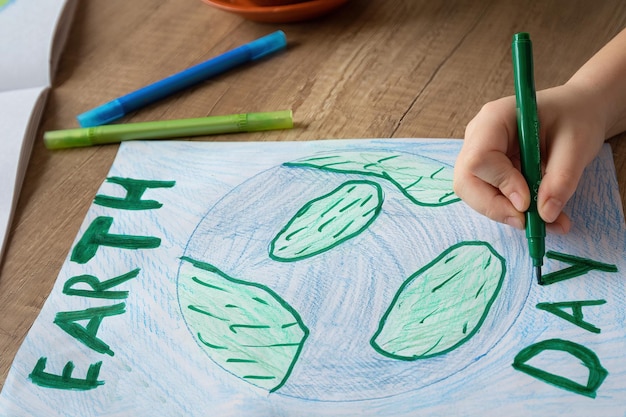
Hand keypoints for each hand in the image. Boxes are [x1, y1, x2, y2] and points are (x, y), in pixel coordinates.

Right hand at [453, 84, 606, 233]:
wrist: (580, 110)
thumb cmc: (577, 118)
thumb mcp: (578, 145)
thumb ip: (561, 179)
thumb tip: (545, 214)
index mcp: (494, 119)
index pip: (478, 159)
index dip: (500, 184)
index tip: (528, 203)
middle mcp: (478, 137)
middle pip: (466, 181)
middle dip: (495, 207)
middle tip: (528, 222)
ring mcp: (479, 154)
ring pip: (474, 194)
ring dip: (506, 212)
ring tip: (545, 220)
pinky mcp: (487, 171)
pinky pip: (489, 197)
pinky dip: (512, 211)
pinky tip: (540, 214)